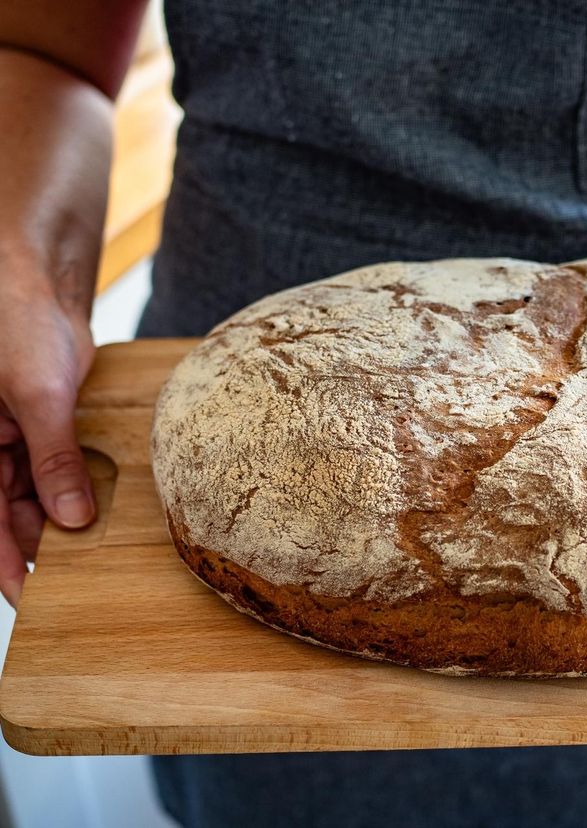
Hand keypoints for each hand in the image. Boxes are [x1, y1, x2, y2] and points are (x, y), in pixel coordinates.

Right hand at [0, 271, 95, 605]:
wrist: (38, 277)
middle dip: (30, 545)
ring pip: (24, 494)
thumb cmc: (17, 321)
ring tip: (82, 555)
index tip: (26, 595)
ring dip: (51, 520)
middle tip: (67, 582)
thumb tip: (71, 518)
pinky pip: (45, 467)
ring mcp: (4, 435)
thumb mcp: (37, 396)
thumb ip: (54, 459)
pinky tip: (85, 513)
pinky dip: (64, 488)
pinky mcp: (34, 422)